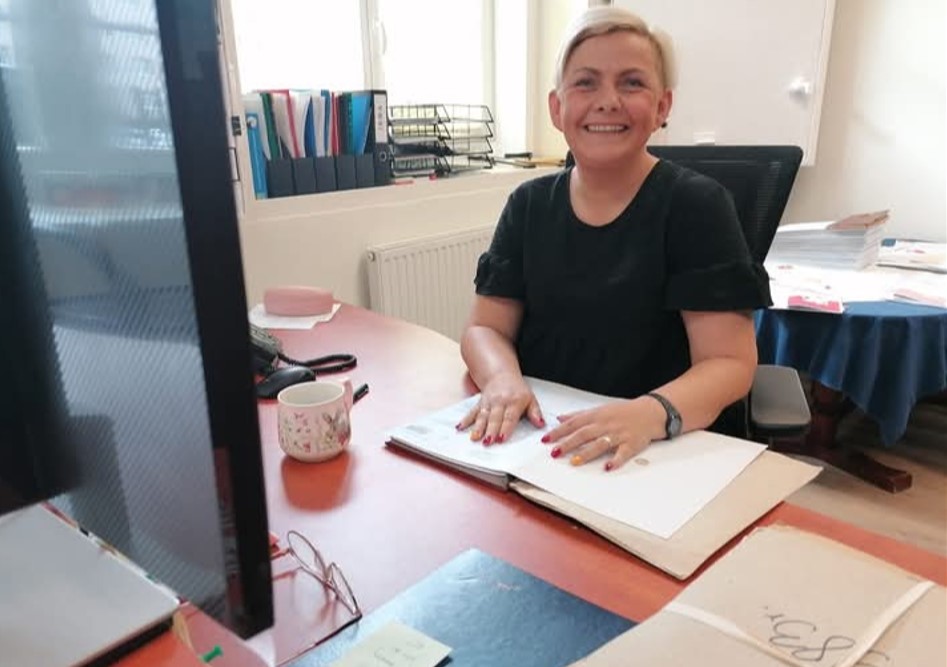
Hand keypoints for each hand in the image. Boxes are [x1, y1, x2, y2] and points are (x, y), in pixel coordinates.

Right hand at [456, 373, 544, 444]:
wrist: (501, 375)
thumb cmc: (517, 390)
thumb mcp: (531, 398)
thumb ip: (535, 412)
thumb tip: (541, 424)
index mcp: (514, 402)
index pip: (510, 417)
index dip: (505, 428)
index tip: (501, 439)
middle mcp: (500, 401)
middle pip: (494, 418)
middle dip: (490, 430)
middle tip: (488, 442)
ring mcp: (488, 402)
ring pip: (482, 415)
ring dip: (478, 427)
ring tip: (474, 438)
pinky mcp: (480, 403)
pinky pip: (472, 411)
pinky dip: (465, 419)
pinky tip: (460, 427)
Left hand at [540, 398, 664, 470]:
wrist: (650, 412)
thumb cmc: (623, 412)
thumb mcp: (599, 409)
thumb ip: (578, 415)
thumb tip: (559, 418)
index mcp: (596, 416)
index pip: (573, 424)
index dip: (558, 432)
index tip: (546, 439)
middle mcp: (605, 425)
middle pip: (584, 434)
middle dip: (568, 443)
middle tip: (555, 452)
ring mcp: (618, 434)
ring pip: (600, 444)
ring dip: (587, 453)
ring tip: (574, 461)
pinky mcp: (631, 444)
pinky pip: (623, 453)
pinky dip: (616, 460)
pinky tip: (608, 467)